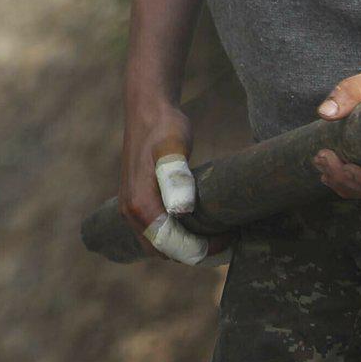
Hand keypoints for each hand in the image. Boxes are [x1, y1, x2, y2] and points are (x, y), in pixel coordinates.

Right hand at [120, 98, 211, 264]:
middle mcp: (130, 213)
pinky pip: (158, 233)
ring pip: (161, 245)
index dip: (203, 249)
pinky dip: (178, 236)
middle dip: (195, 252)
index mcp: (140, 205)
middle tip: (227, 237)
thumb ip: (175, 177)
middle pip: (166, 251)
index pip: (173, 246)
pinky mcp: (137, 204)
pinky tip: (199, 224)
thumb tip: (181, 211)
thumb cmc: (165, 127)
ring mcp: (131, 210)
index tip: (229, 236)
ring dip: (186, 246)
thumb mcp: (173, 147)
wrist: (148, 109)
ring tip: (217, 233)